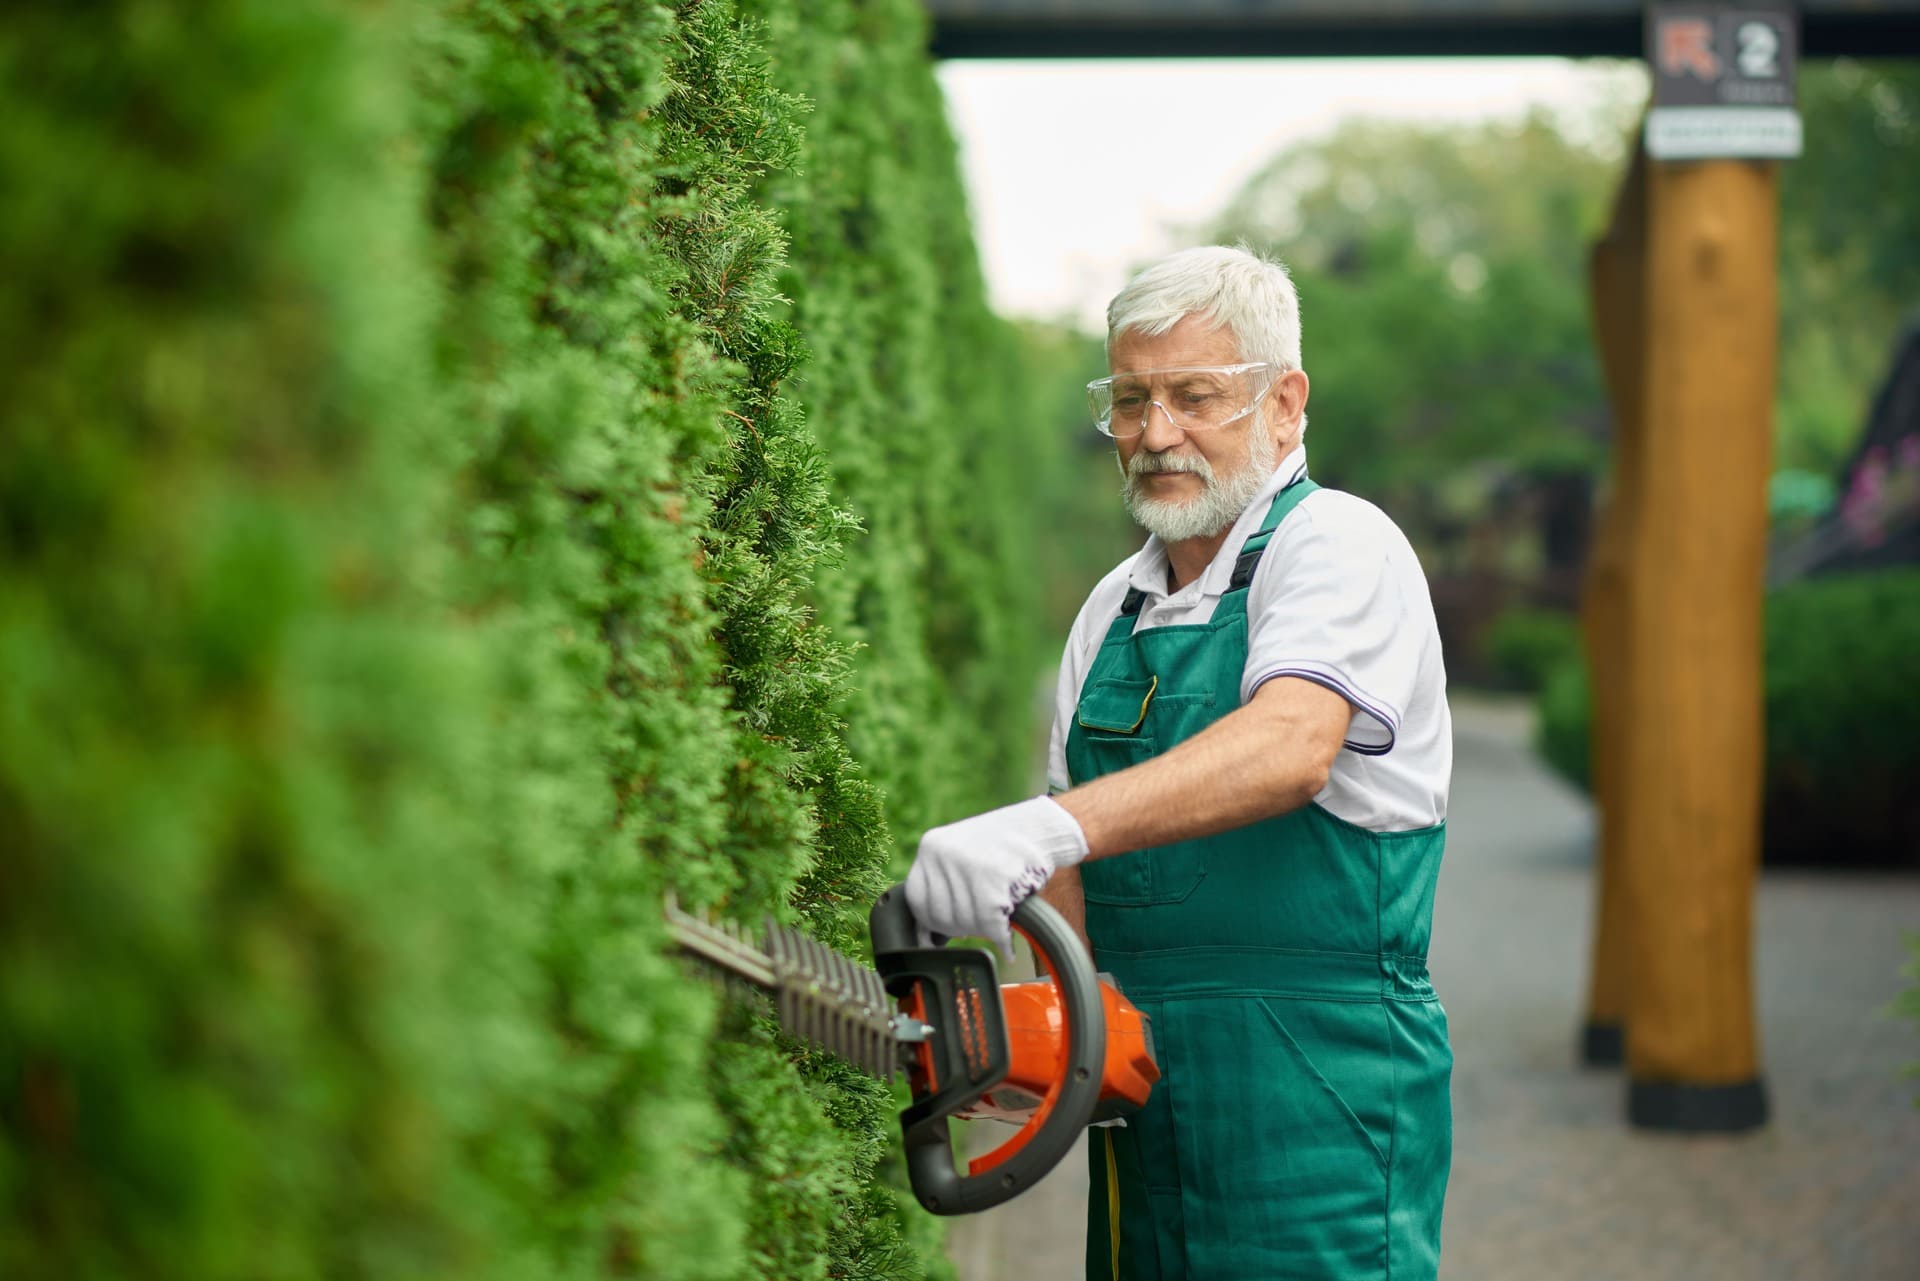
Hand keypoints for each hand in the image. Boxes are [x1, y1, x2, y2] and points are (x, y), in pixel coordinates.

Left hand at [905, 796, 1089, 958]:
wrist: (1043, 828)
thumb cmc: (1002, 848)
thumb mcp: (960, 854)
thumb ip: (941, 886)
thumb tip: (924, 937)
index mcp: (932, 846)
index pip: (916, 901)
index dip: (934, 922)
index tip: (951, 929)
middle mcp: (944, 854)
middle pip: (940, 917)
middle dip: (963, 929)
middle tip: (983, 921)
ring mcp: (968, 865)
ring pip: (966, 923)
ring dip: (985, 931)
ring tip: (999, 918)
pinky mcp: (994, 879)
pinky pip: (991, 925)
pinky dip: (1002, 939)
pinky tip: (1007, 942)